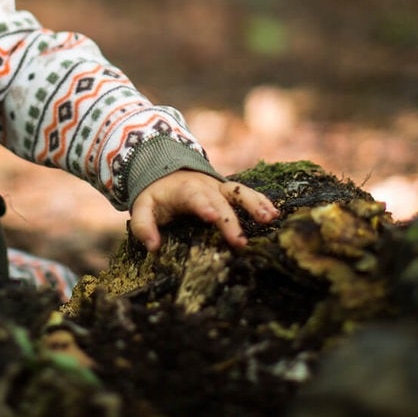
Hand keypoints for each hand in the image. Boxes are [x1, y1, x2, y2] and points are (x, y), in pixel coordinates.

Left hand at [129, 170, 278, 251]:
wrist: (165, 169)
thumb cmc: (155, 194)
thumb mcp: (142, 206)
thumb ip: (143, 226)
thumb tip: (153, 247)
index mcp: (184, 190)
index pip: (194, 197)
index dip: (204, 206)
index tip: (213, 217)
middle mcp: (205, 186)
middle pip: (220, 201)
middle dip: (231, 220)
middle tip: (239, 242)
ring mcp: (219, 187)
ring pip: (239, 192)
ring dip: (255, 204)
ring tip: (270, 219)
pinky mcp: (228, 191)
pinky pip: (246, 193)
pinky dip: (261, 201)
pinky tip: (275, 214)